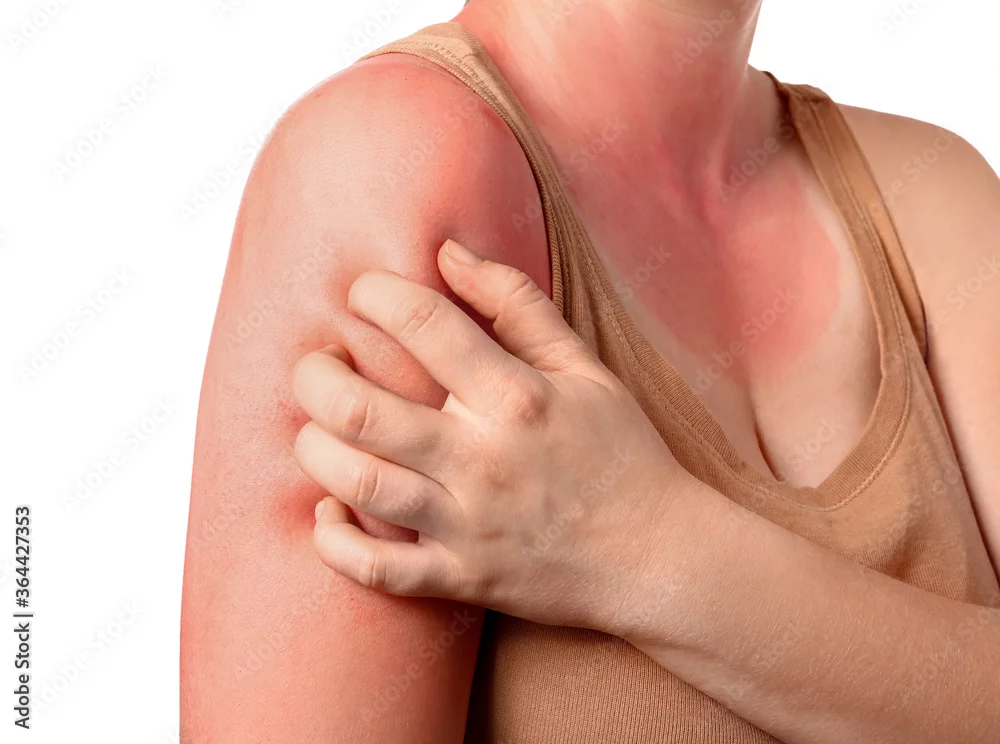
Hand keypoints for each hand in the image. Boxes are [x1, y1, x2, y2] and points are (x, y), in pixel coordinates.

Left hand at [291, 239, 696, 633]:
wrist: (657, 556)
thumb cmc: (622, 454)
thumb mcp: (586, 368)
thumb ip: (517, 306)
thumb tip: (448, 253)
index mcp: (516, 397)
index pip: (423, 324)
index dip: (375, 294)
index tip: (363, 293)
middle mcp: (483, 459)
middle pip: (360, 409)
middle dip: (316, 375)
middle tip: (318, 362)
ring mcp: (468, 525)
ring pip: (357, 483)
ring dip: (314, 447)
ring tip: (317, 426)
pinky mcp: (462, 578)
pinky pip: (375, 570)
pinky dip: (335, 542)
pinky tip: (328, 510)